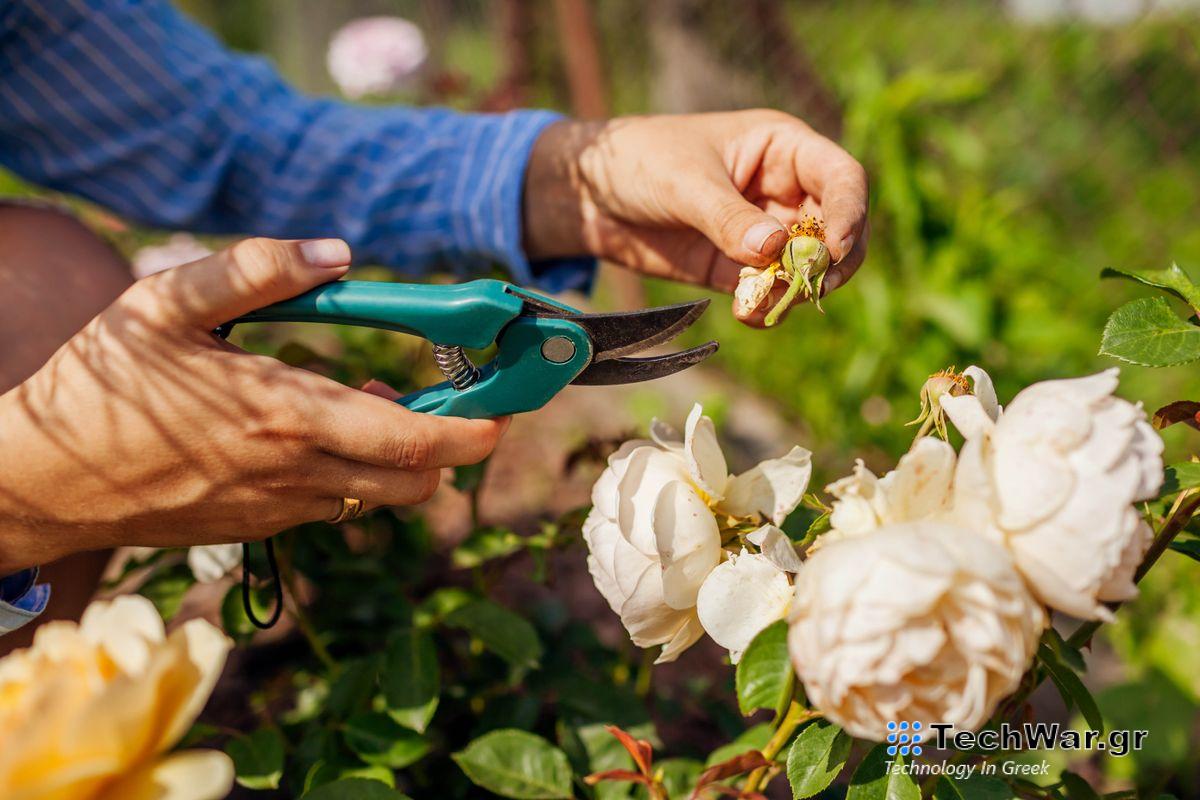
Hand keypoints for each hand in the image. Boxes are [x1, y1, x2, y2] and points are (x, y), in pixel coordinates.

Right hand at [0, 238, 506, 572]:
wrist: (39, 481)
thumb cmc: (99, 388)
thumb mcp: (165, 304)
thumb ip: (257, 269)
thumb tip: (338, 252)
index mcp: (285, 414)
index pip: (417, 441)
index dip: (476, 429)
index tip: (505, 406)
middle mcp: (295, 472)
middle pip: (418, 481)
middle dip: (453, 446)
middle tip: (450, 399)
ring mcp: (279, 510)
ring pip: (379, 495)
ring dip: (399, 457)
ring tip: (367, 403)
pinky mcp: (259, 528)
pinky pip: (335, 504)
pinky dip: (353, 472)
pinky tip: (315, 431)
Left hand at [523, 110, 868, 324]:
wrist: (588, 196)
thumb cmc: (639, 161)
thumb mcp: (684, 182)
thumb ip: (728, 217)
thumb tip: (774, 249)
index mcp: (783, 148)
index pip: (841, 178)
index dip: (851, 211)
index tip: (838, 246)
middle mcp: (783, 190)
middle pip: (836, 230)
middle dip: (829, 262)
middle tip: (811, 286)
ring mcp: (763, 232)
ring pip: (806, 268)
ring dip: (795, 291)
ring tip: (762, 304)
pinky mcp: (737, 268)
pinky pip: (768, 292)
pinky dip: (766, 307)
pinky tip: (746, 314)